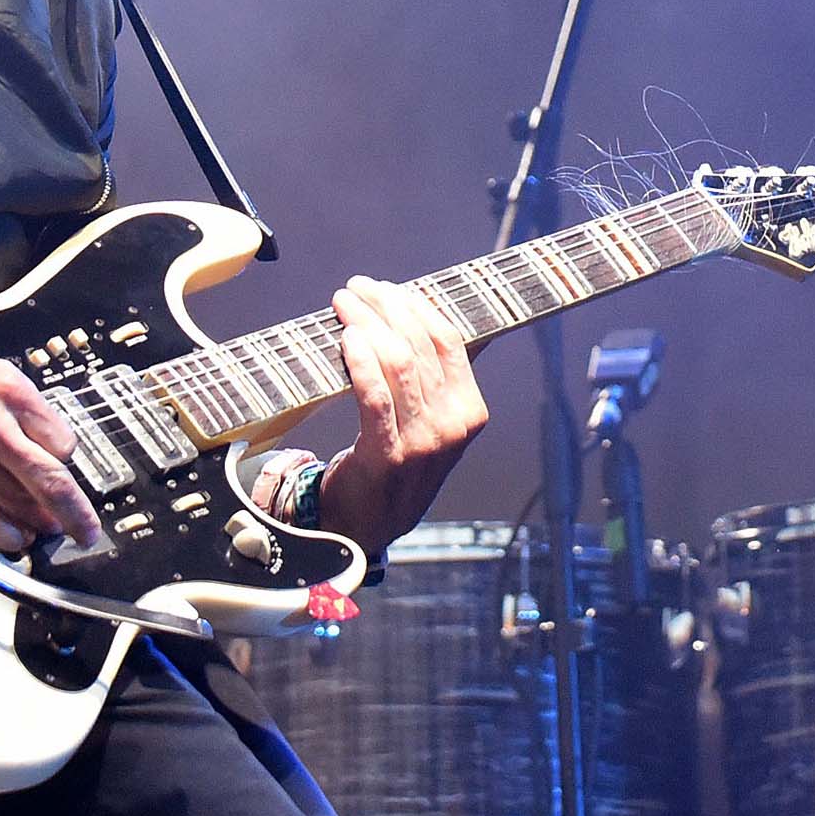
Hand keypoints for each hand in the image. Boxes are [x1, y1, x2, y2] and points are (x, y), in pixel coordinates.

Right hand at [0, 299, 101, 552]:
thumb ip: (15, 402)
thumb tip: (39, 434)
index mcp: (10, 390)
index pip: (61, 439)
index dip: (67, 461)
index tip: (69, 471)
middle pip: (46, 477)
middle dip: (73, 510)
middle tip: (87, 529)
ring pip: (12, 501)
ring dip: (36, 524)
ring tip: (49, 534)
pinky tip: (13, 540)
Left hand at [308, 277, 487, 555]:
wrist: (370, 527)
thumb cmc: (397, 466)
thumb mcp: (432, 425)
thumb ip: (433, 379)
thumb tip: (416, 316)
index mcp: (471, 411)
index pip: (448, 340)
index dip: (416, 305)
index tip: (387, 287)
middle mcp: (453, 424)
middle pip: (419, 345)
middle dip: (385, 306)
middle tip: (357, 287)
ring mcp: (423, 441)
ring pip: (397, 362)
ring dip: (366, 322)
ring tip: (343, 303)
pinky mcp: (388, 454)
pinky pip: (374, 395)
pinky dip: (360, 360)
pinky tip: (346, 338)